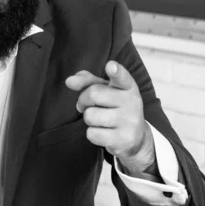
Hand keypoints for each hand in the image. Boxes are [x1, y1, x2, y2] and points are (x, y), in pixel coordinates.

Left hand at [65, 61, 156, 177]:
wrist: (135, 137)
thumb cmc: (113, 106)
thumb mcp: (104, 89)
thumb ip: (87, 80)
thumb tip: (69, 81)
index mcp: (127, 86)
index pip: (122, 77)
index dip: (115, 71)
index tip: (110, 66)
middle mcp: (132, 102)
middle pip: (93, 94)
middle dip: (84, 100)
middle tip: (91, 105)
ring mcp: (130, 122)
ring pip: (90, 116)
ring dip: (89, 119)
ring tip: (101, 120)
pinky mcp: (124, 140)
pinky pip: (92, 134)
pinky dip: (92, 134)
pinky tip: (105, 133)